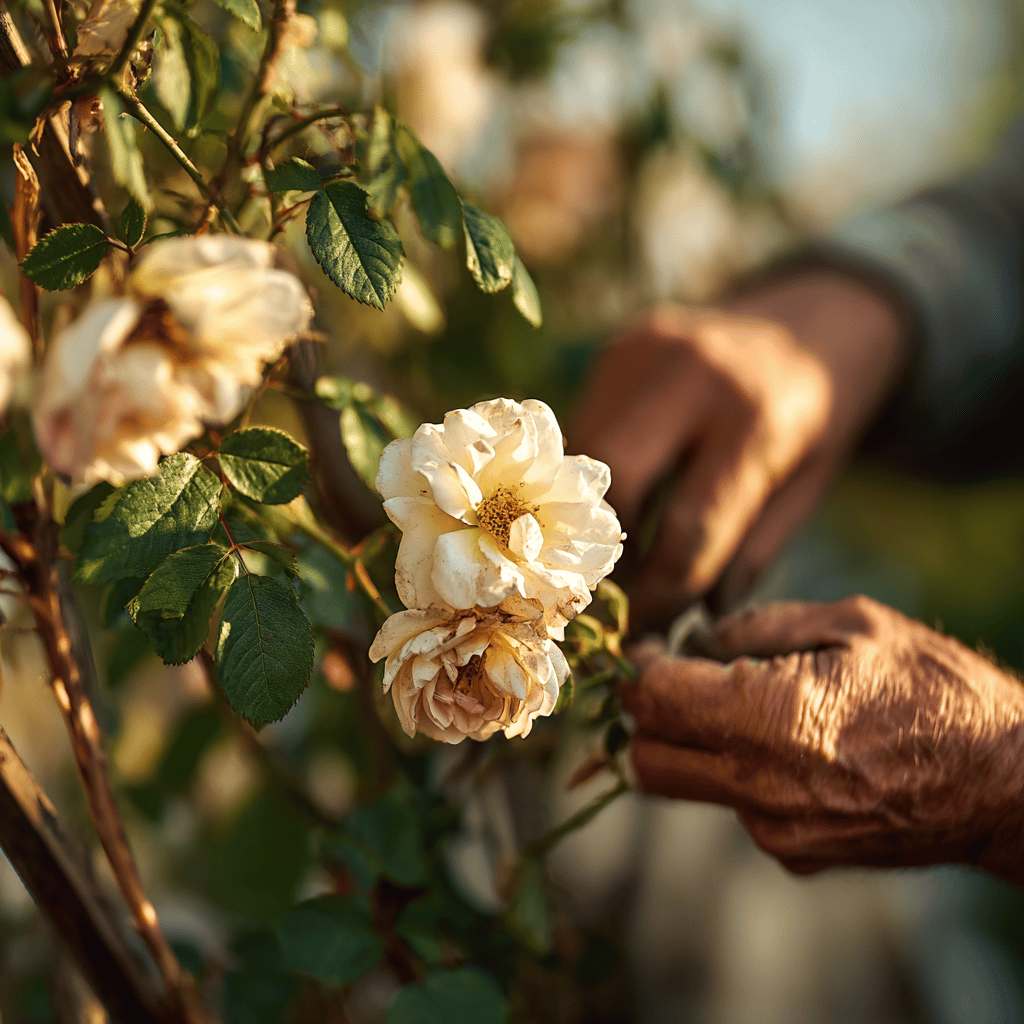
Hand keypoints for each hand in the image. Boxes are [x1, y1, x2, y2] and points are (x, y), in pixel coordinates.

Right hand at [572, 270, 907, 628]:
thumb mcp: (810, 485)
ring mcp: (647, 350)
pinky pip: (584, 424)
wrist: (817, 313)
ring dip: (586, 514)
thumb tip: (690, 620)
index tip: (644, 633)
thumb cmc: (822, 411)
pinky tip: (608, 500)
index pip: (690, 527)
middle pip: (614, 482)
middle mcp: (695, 373)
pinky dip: (587, 472)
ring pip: (584, 454)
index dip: (662, 593)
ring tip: (608, 555)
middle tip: (613, 597)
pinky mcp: (619, 345)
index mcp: (760, 418)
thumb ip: (752, 551)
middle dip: (605, 553)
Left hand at [623, 596, 1023, 882]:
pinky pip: (732, 806)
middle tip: (670, 677)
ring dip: (686, 743)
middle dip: (643, 715)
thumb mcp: (850, 623)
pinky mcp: (793, 856)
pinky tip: (784, 744)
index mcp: (769, 718)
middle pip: (645, 759)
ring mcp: (774, 830)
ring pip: (684, 786)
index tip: (645, 648)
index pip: (651, 699)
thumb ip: (756, 626)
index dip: (636, 668)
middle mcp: (759, 785)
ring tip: (731, 704)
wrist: (1009, 785)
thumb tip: (696, 641)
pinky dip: (735, 771)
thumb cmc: (936, 690)